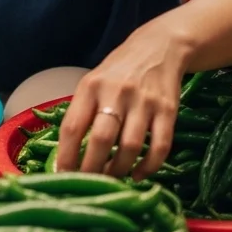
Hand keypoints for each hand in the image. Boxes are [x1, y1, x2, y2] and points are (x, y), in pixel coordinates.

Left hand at [56, 19, 190, 178]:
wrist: (160, 48)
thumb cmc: (118, 71)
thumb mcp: (92, 82)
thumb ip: (82, 112)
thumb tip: (67, 156)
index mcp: (90, 87)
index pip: (72, 127)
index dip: (66, 155)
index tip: (63, 175)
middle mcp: (116, 94)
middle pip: (101, 139)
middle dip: (91, 168)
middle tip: (89, 184)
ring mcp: (144, 102)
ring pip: (129, 147)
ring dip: (119, 169)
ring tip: (112, 179)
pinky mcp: (168, 110)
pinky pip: (160, 146)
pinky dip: (149, 166)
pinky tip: (138, 174)